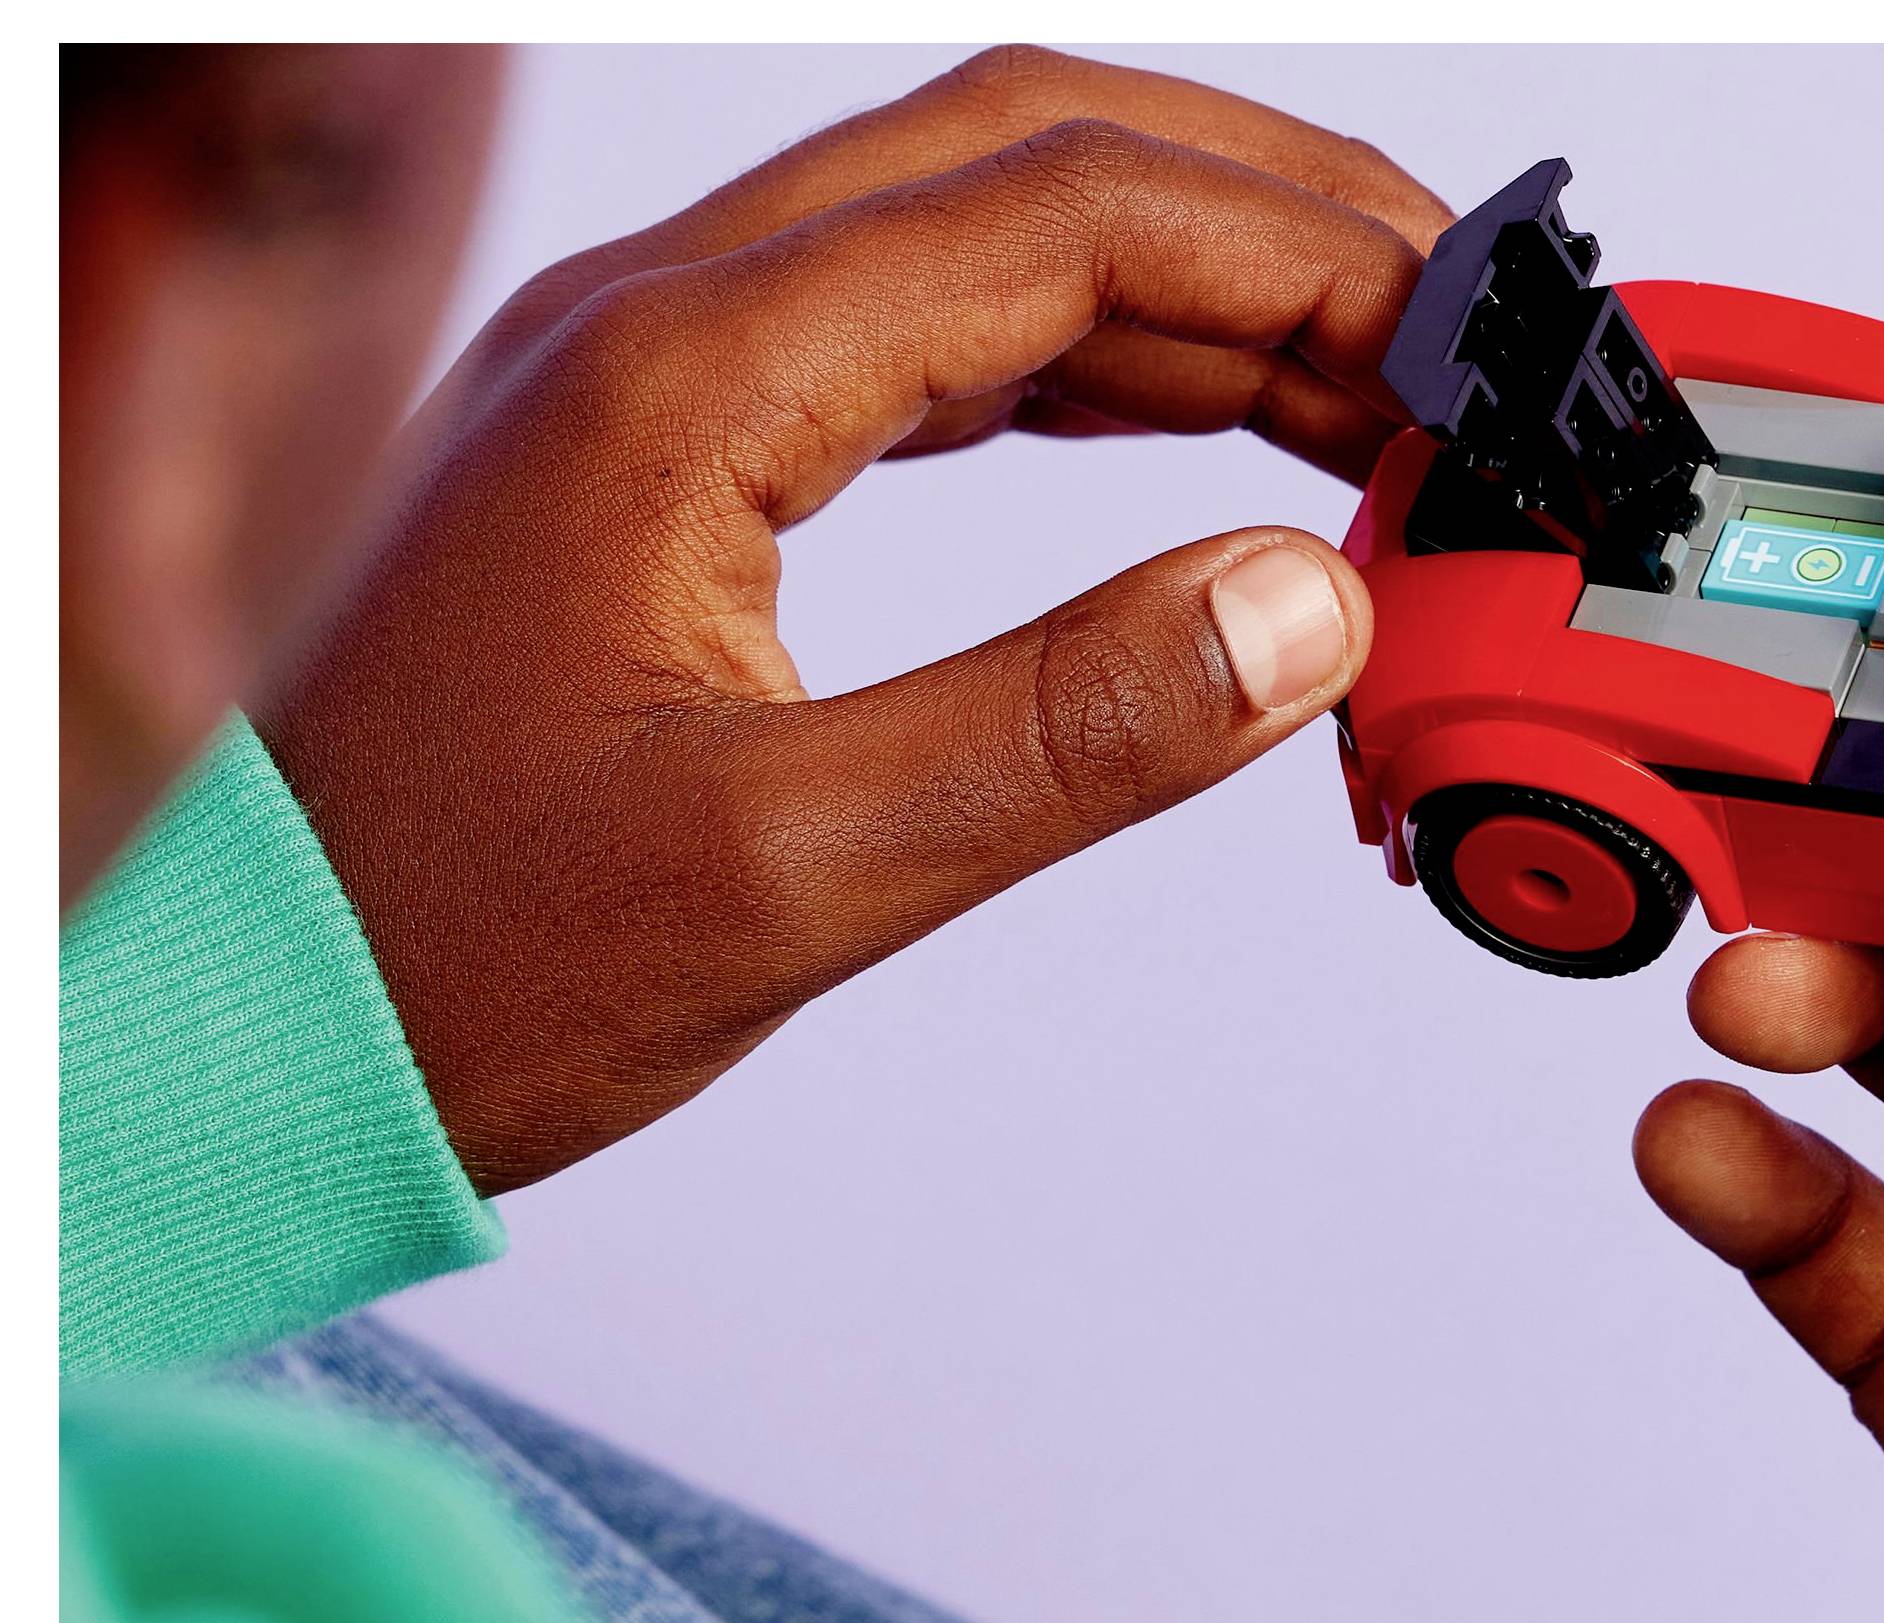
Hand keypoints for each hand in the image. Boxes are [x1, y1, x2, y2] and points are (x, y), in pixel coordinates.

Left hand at [259, 50, 1453, 1192]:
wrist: (249, 1034)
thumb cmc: (456, 965)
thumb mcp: (787, 875)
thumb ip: (1069, 729)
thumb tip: (1313, 607)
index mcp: (683, 380)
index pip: (1058, 213)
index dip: (1296, 258)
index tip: (1463, 346)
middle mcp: (659, 326)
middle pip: (1023, 155)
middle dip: (1265, 216)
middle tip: (1453, 326)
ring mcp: (652, 380)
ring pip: (971, 234)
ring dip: (1185, 283)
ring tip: (1367, 390)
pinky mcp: (662, 461)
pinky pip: (910, 341)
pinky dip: (1082, 364)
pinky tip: (1190, 435)